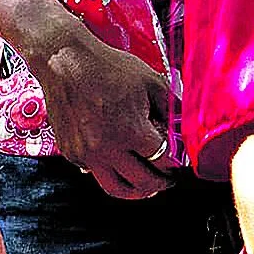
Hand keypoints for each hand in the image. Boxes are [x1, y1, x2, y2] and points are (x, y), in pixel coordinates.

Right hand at [0, 0, 171, 199]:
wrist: (65, 61)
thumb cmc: (110, 68)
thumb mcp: (151, 81)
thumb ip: (172, 108)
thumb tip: (187, 130)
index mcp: (131, 131)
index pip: (163, 160)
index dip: (175, 163)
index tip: (180, 163)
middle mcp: (107, 148)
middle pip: (143, 183)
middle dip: (161, 183)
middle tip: (168, 180)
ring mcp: (86, 153)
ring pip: (115, 188)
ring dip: (135, 192)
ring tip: (147, 187)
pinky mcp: (71, 152)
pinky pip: (94, 174)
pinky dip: (110, 173)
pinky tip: (120, 164)